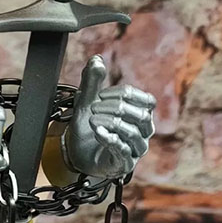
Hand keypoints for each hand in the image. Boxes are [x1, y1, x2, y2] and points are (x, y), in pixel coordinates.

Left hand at [65, 56, 155, 178]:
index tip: (100, 95)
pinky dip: (110, 139)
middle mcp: (143, 131)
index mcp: (141, 114)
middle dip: (116, 108)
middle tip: (92, 107)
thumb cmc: (88, 127)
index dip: (122, 95)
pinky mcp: (124, 163)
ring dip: (111, 123)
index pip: (145, 100)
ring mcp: (135, 148)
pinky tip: (98, 132)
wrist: (76, 153)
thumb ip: (91, 82)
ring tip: (92, 120)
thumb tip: (96, 59)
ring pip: (133, 133)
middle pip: (141, 115)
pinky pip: (123, 150)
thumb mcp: (86, 102)